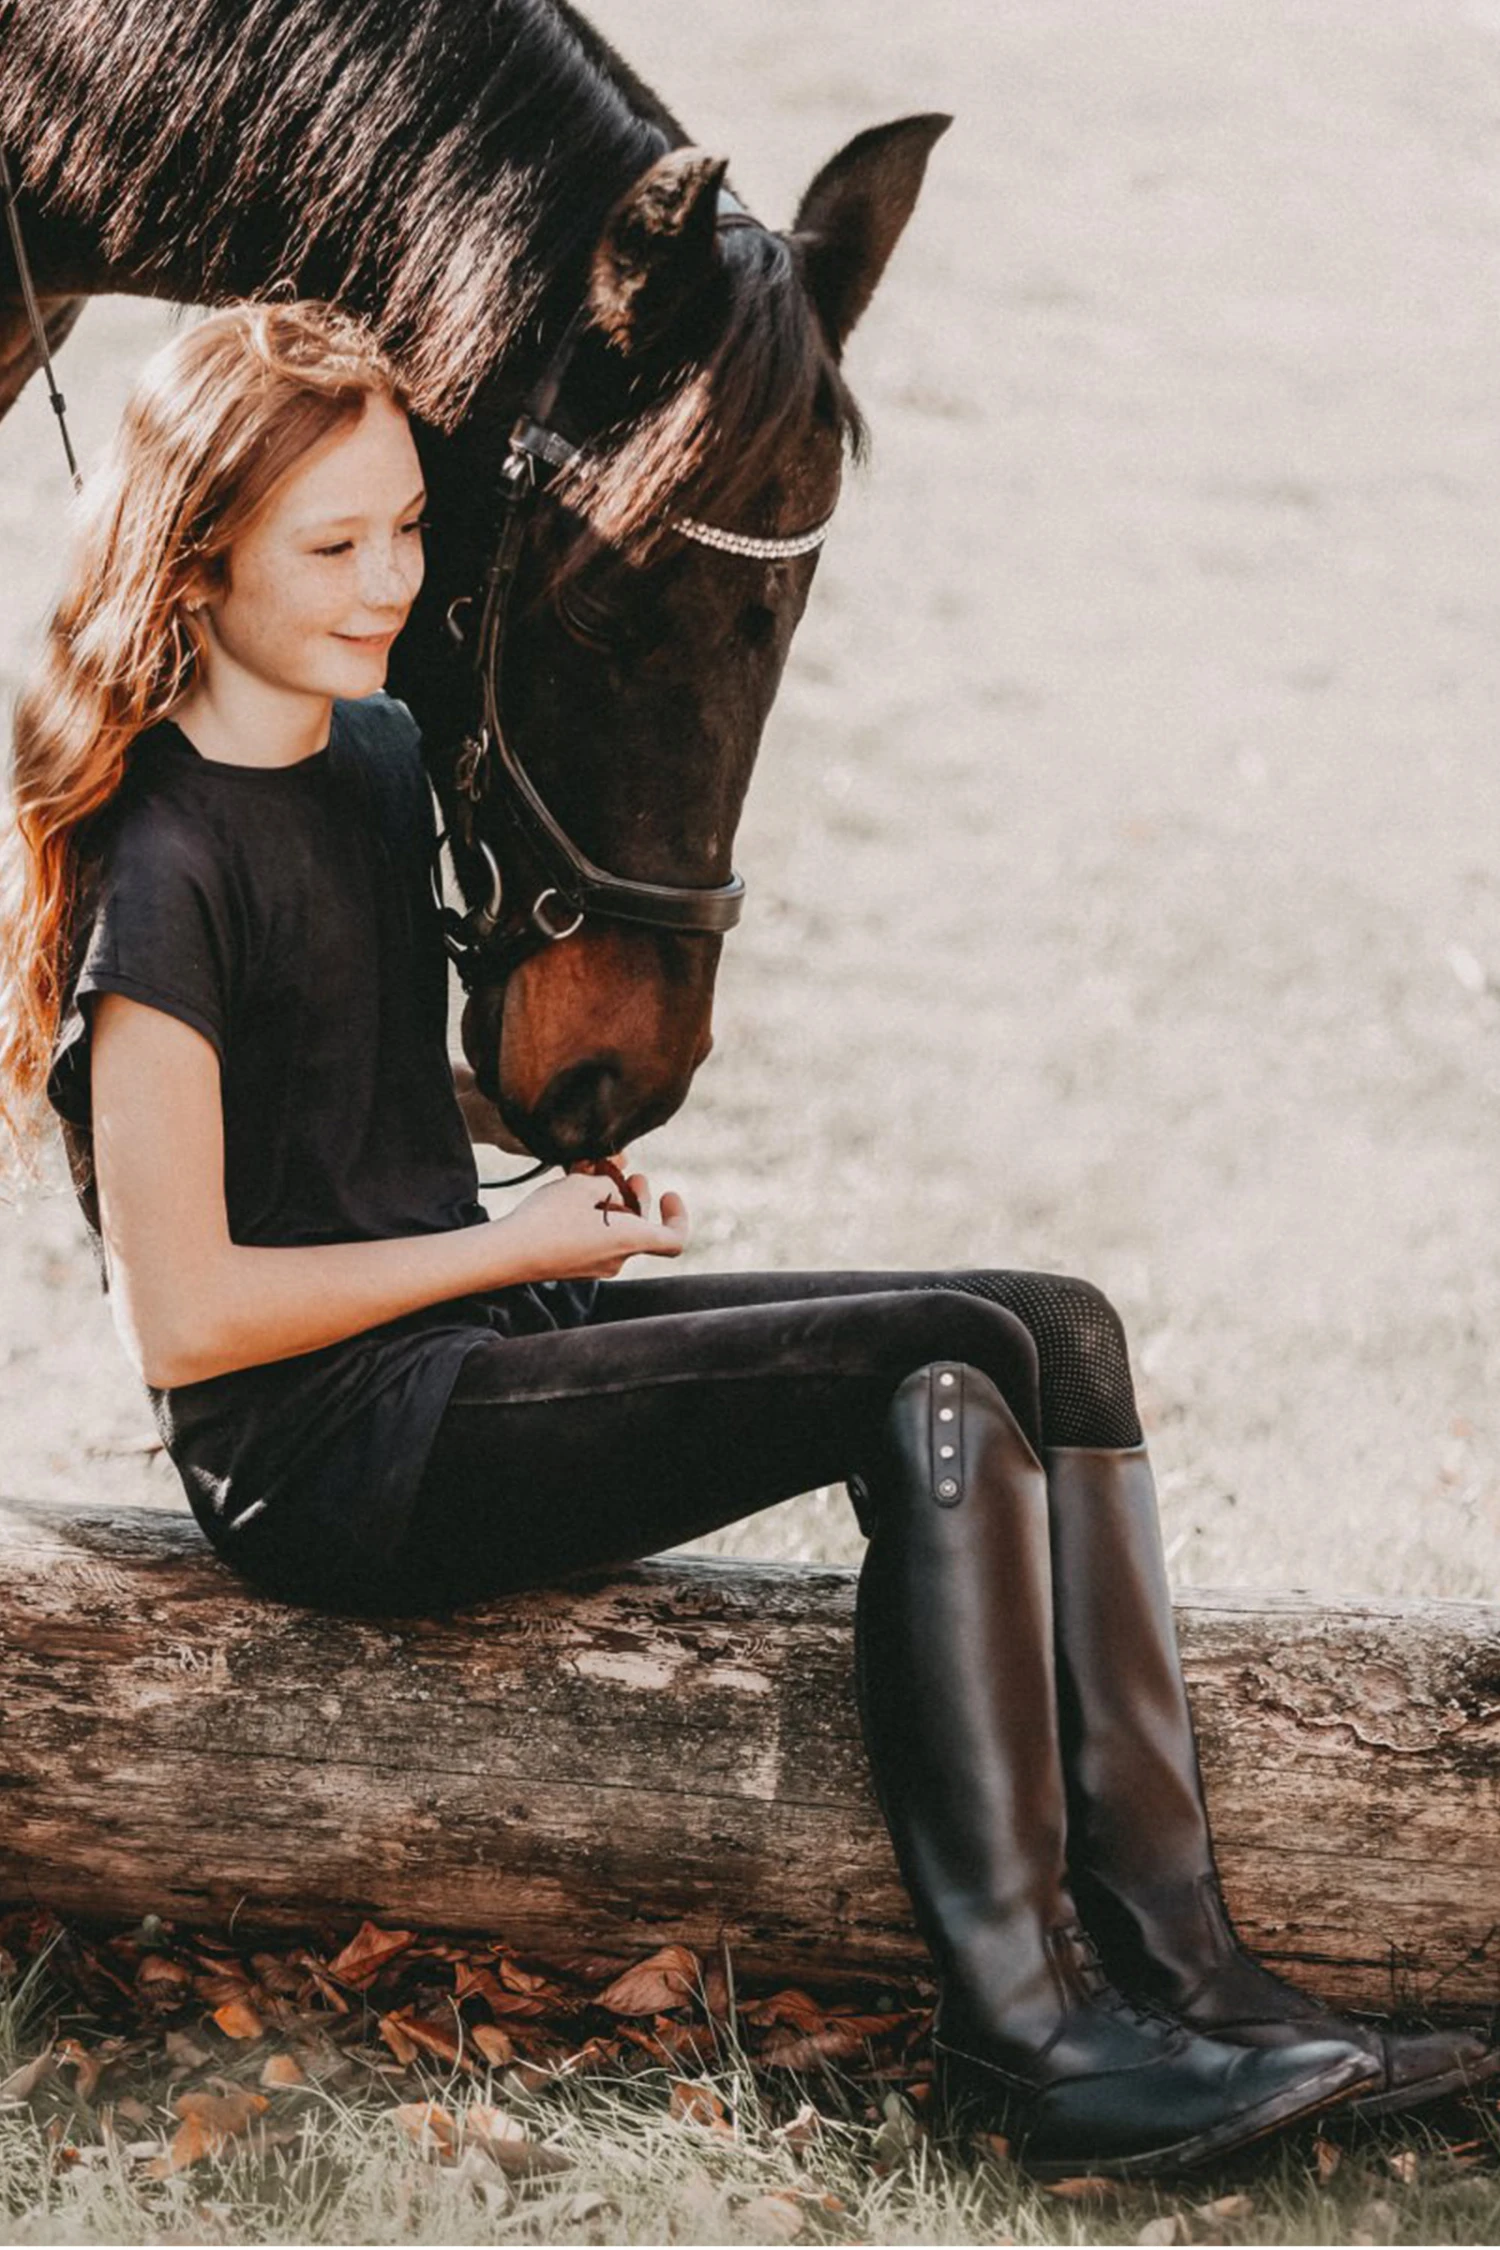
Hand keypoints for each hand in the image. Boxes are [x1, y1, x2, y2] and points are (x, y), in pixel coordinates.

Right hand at [497, 1151, 689, 1280]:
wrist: (509, 1252)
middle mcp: (618, 1259)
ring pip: (615, 1231)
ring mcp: (595, 1266)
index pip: (675, 1240)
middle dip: (636, 1197)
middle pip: (641, 1228)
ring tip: (592, 1175)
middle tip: (626, 1172)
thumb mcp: (584, 1185)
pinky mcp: (575, 1267)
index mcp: (630, 1241)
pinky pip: (594, 1239)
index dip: (678, 1216)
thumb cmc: (550, 1218)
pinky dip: (592, 1216)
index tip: (667, 1193)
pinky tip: (572, 1194)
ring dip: (611, 1202)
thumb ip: (607, 1183)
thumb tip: (611, 1188)